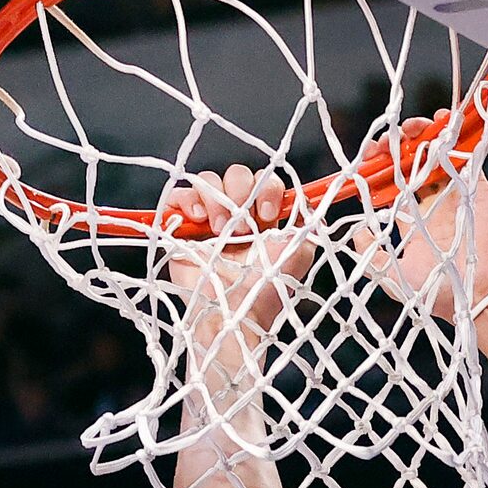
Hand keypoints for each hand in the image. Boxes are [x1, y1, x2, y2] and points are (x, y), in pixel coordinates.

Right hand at [164, 165, 313, 336]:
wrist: (237, 312)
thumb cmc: (268, 289)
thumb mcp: (301, 251)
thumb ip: (308, 221)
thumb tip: (309, 197)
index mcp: (260, 217)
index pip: (263, 180)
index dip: (267, 189)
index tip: (268, 215)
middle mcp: (233, 214)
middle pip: (235, 174)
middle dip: (241, 193)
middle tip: (243, 230)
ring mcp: (205, 220)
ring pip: (207, 181)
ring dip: (217, 200)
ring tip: (221, 230)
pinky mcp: (181, 229)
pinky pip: (178, 195)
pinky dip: (188, 200)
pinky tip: (200, 220)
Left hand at [352, 115, 487, 324]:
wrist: (477, 294)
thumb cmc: (435, 291)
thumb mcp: (391, 276)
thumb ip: (371, 253)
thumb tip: (354, 230)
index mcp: (414, 221)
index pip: (393, 185)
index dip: (380, 168)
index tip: (366, 158)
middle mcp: (434, 204)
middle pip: (414, 164)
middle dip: (399, 145)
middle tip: (385, 142)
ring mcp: (456, 193)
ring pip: (437, 154)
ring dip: (422, 135)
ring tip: (411, 128)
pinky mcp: (477, 187)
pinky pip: (466, 154)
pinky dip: (455, 136)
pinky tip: (442, 123)